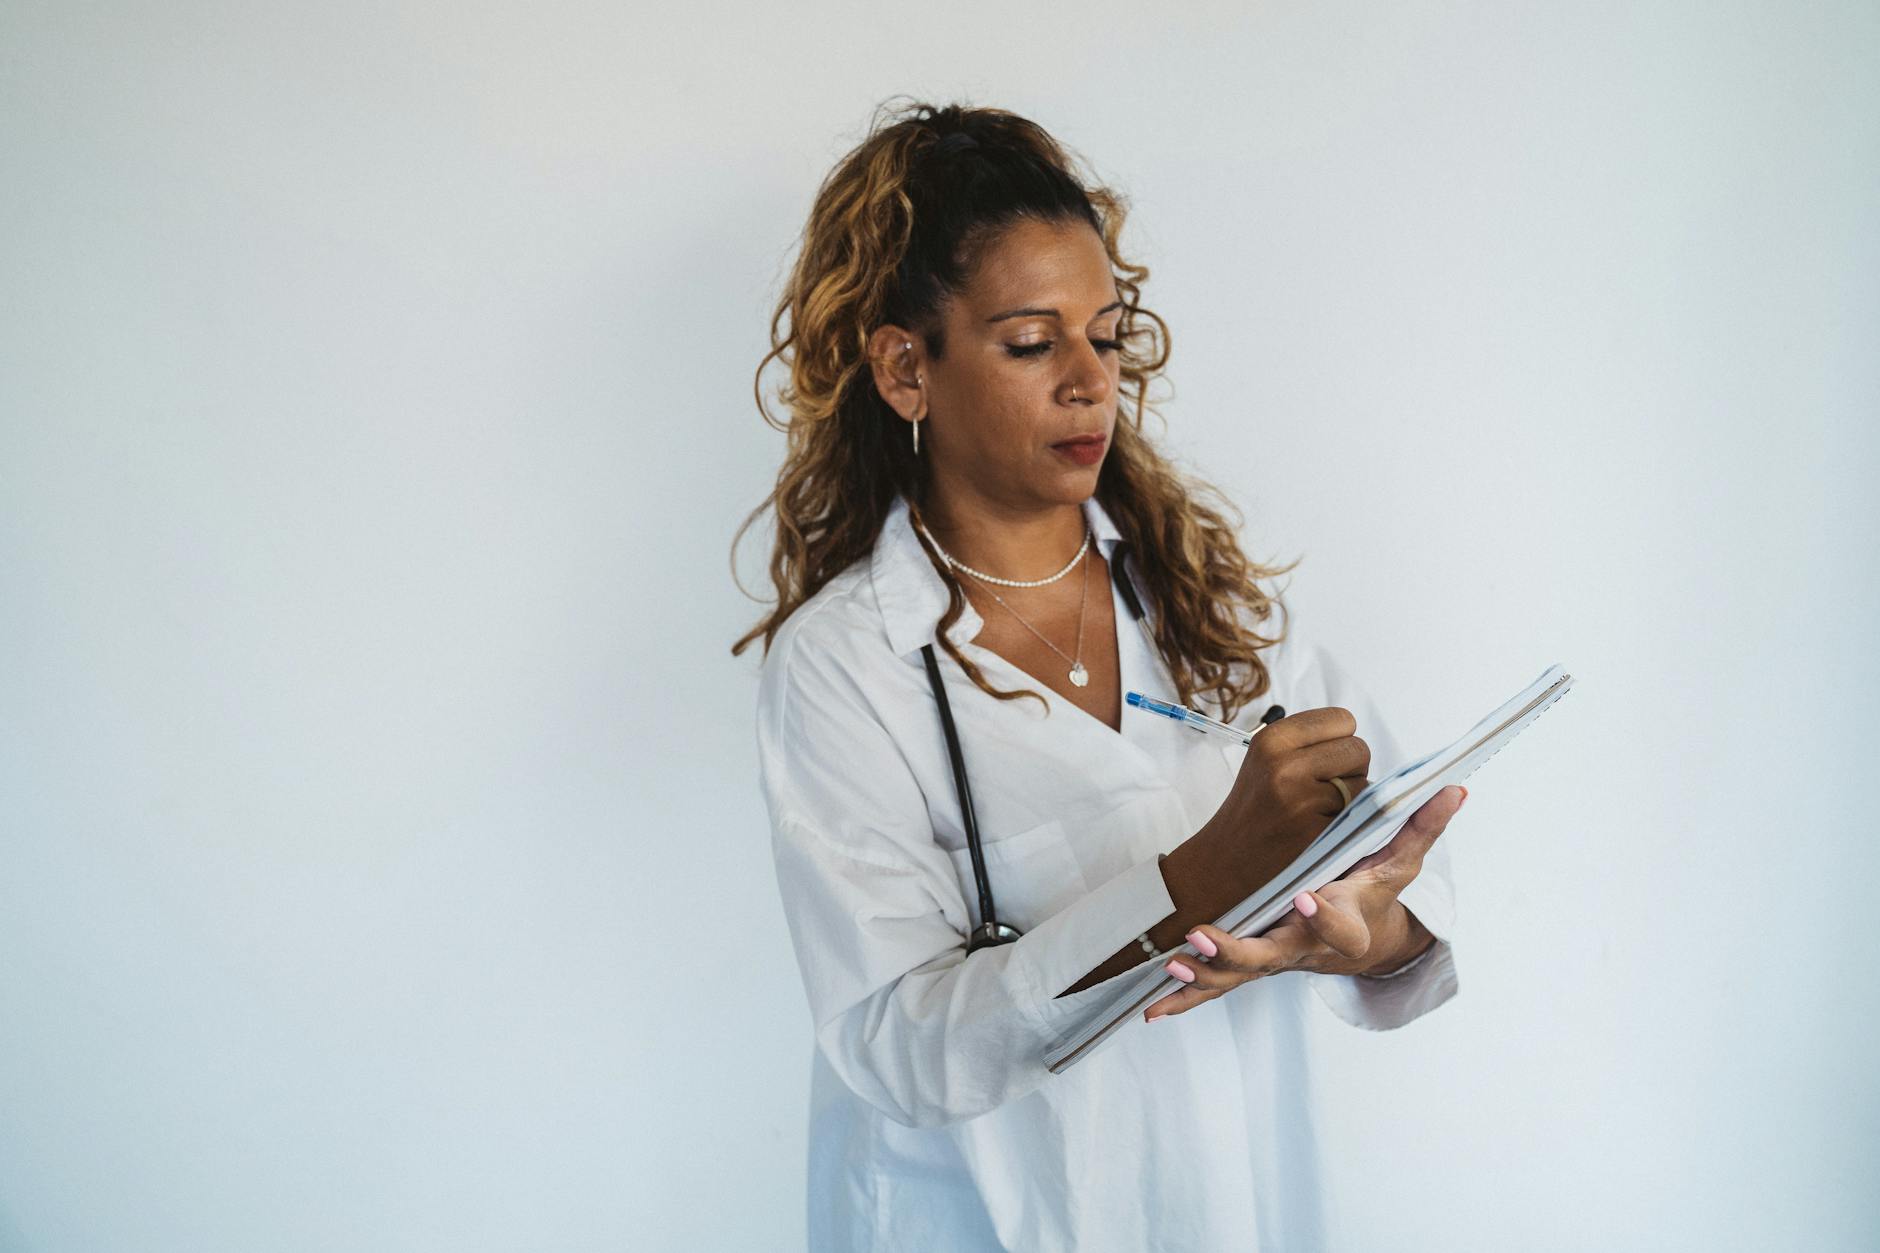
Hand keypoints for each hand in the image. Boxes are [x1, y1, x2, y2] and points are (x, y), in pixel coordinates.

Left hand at [1142, 784, 1465, 1021]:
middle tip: (1205, 936)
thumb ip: (1422, 826)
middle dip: (1239, 951)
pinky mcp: (1254, 968)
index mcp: (1345, 925)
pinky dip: (1188, 998)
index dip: (1327, 917)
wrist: (1364, 944)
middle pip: (1273, 957)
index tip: (1309, 899)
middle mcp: (1306, 949)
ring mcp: (1276, 961)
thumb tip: (1455, 788)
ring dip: (1206, 974)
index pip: (1338, 925)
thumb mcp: (1401, 863)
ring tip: (1175, 963)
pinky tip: (1154, 1010)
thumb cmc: (1376, 896)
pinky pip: (1220, 987)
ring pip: (1239, 975)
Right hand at [1202, 707, 1371, 875]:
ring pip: (1364, 784)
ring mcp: (1301, 801)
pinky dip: (1348, 824)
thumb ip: (1307, 741)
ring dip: (1351, 800)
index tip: (1322, 762)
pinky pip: (1359, 817)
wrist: (1225, 862)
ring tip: (1317, 812)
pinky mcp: (1315, 833)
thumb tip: (1355, 737)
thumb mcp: (1266, 759)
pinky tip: (1319, 831)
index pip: (1342, 719)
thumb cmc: (1255, 808)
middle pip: (1359, 750)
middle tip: (1321, 791)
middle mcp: (1285, 765)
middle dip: (1350, 770)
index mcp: (1272, 739)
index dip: (1340, 742)